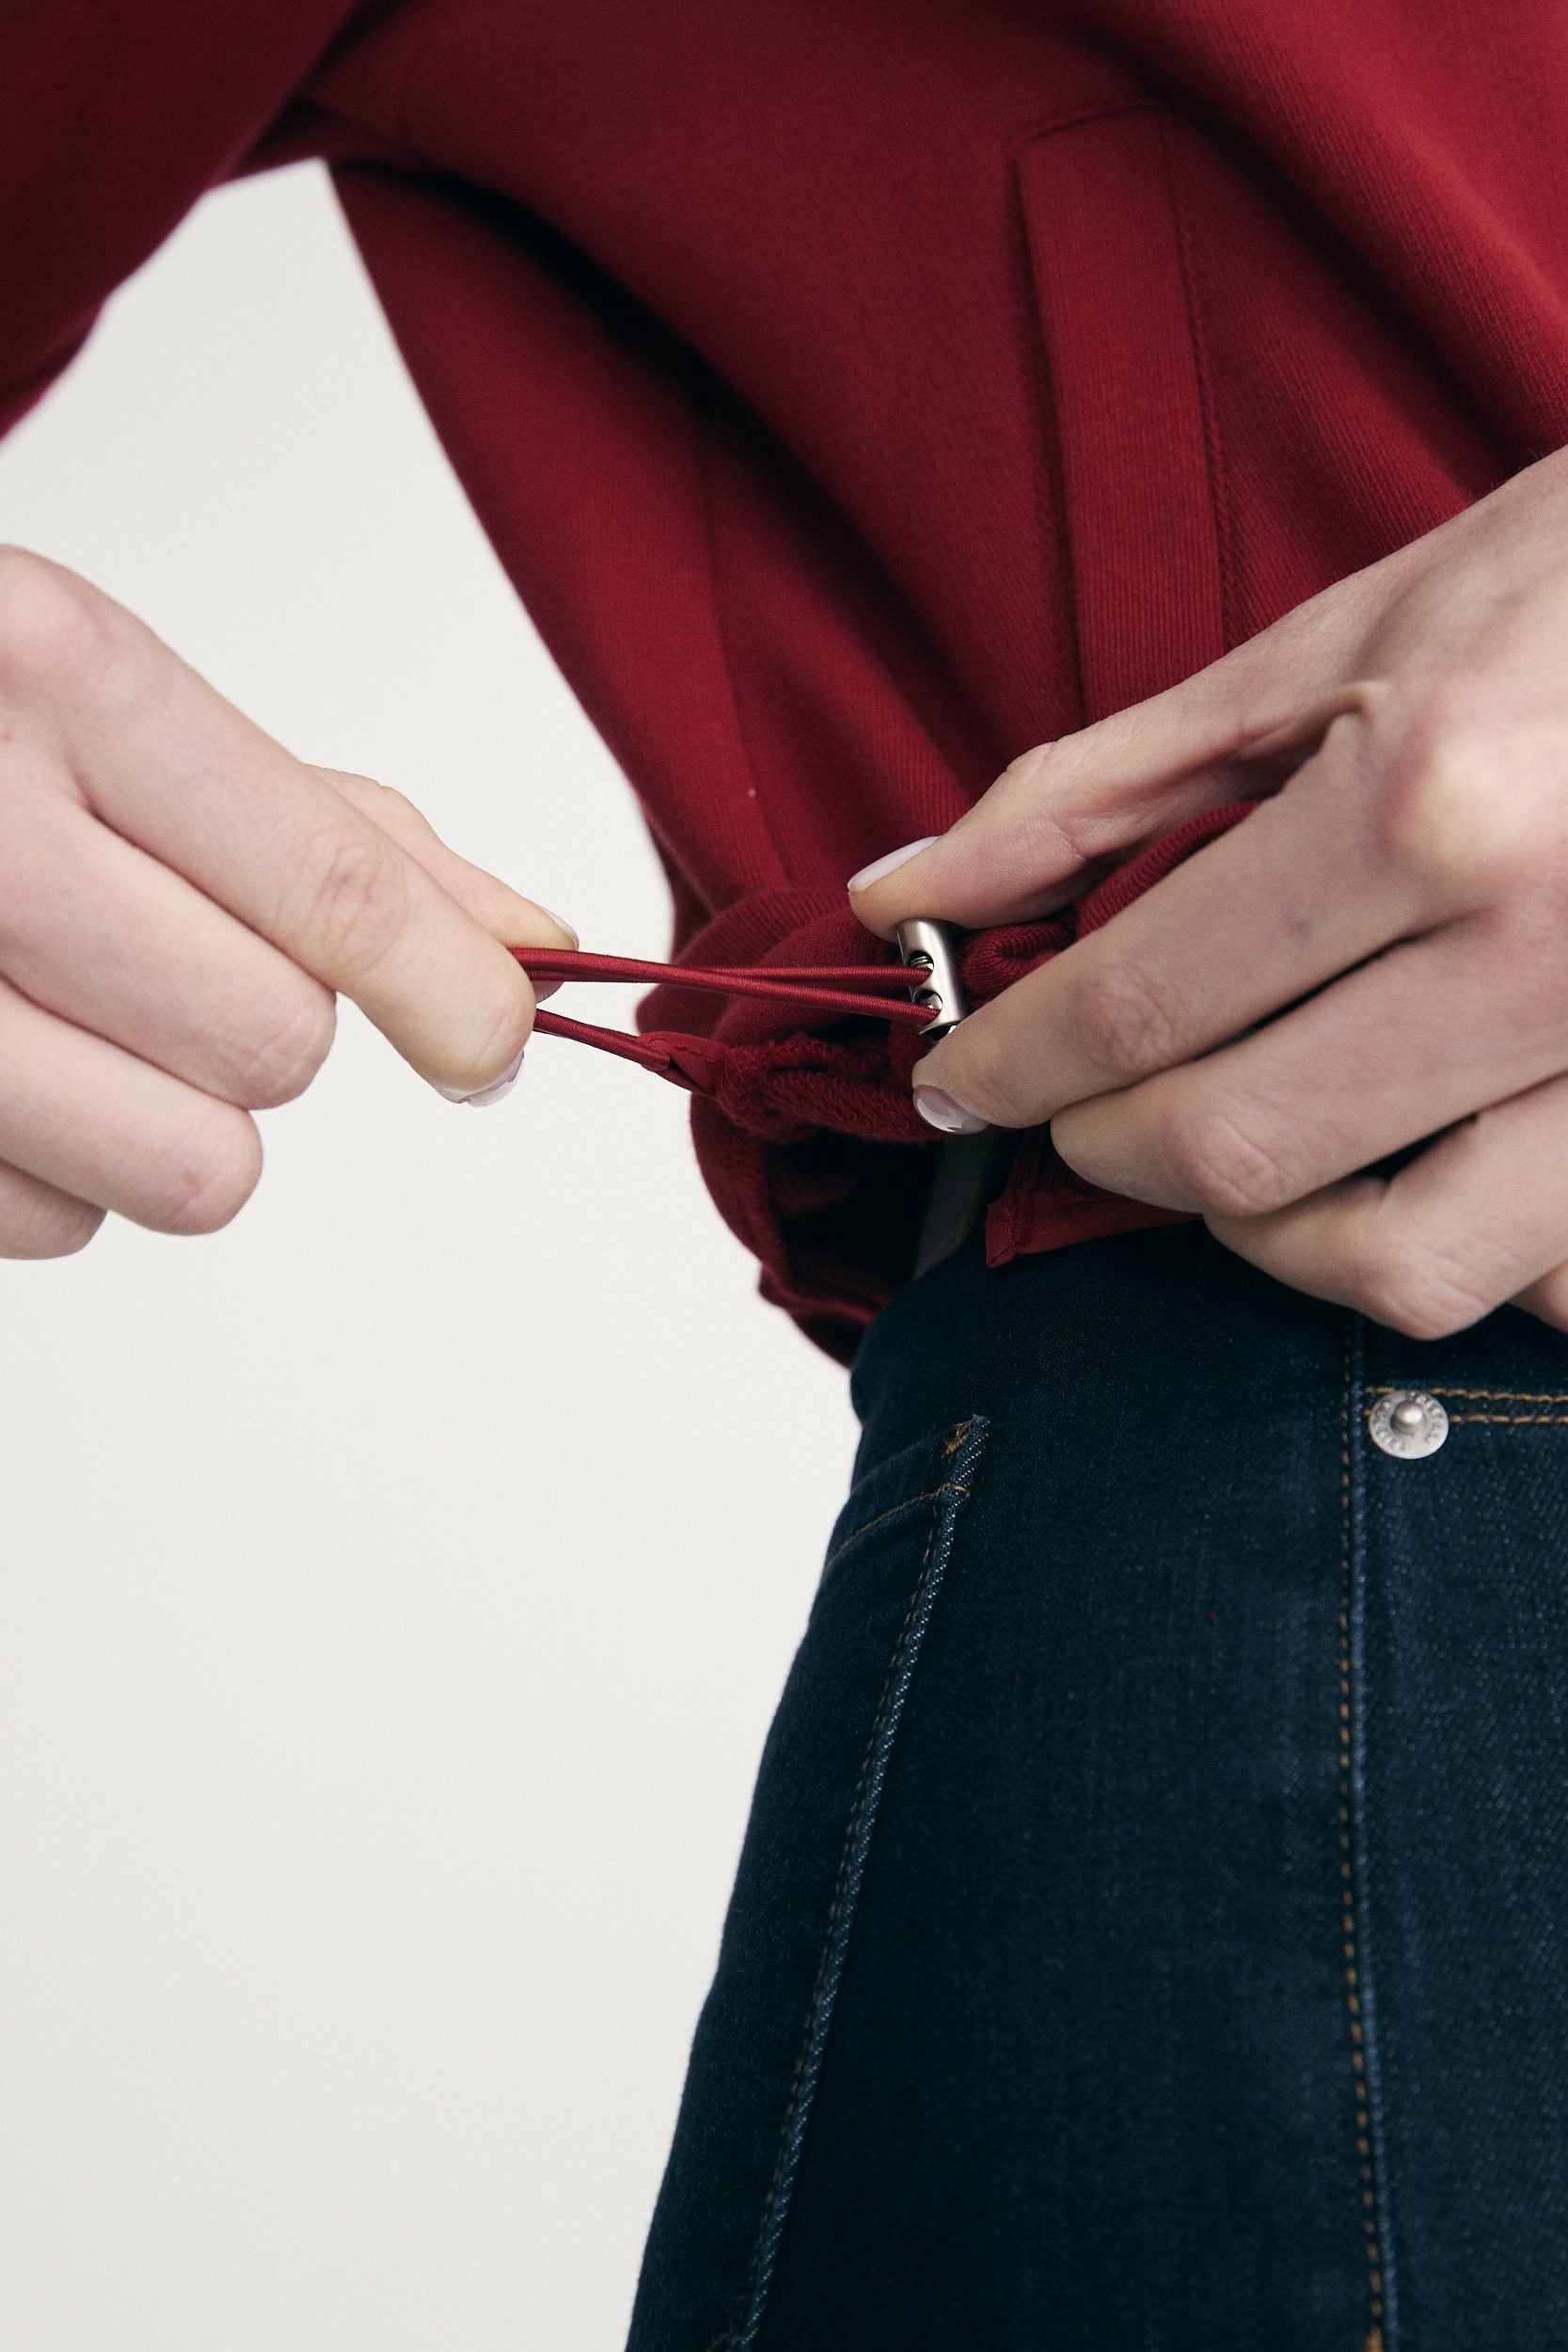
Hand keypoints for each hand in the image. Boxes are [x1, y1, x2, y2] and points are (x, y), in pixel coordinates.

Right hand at [0, 549, 572, 1257]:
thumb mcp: (108, 704)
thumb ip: (329, 823)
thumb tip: (530, 941)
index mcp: (51, 669)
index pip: (330, 889)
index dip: (452, 994)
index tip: (490, 1042)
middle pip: (272, 1045)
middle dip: (260, 1025)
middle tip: (163, 954)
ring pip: (187, 1169)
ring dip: (171, 1117)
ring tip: (77, 1015)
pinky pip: (56, 1228)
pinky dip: (52, 1171)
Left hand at [851, 447, 1567, 1339]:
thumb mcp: (1322, 647)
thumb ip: (1094, 790)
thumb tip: (903, 895)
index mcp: (1430, 805)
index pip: (1143, 1003)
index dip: (1010, 1061)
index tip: (956, 1076)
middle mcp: (1542, 948)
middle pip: (1238, 1146)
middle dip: (1101, 1144)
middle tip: (1064, 1101)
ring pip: (1396, 1262)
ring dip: (1259, 1232)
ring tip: (1220, 1146)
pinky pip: (1540, 1272)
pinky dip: (1434, 1250)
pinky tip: (1387, 1168)